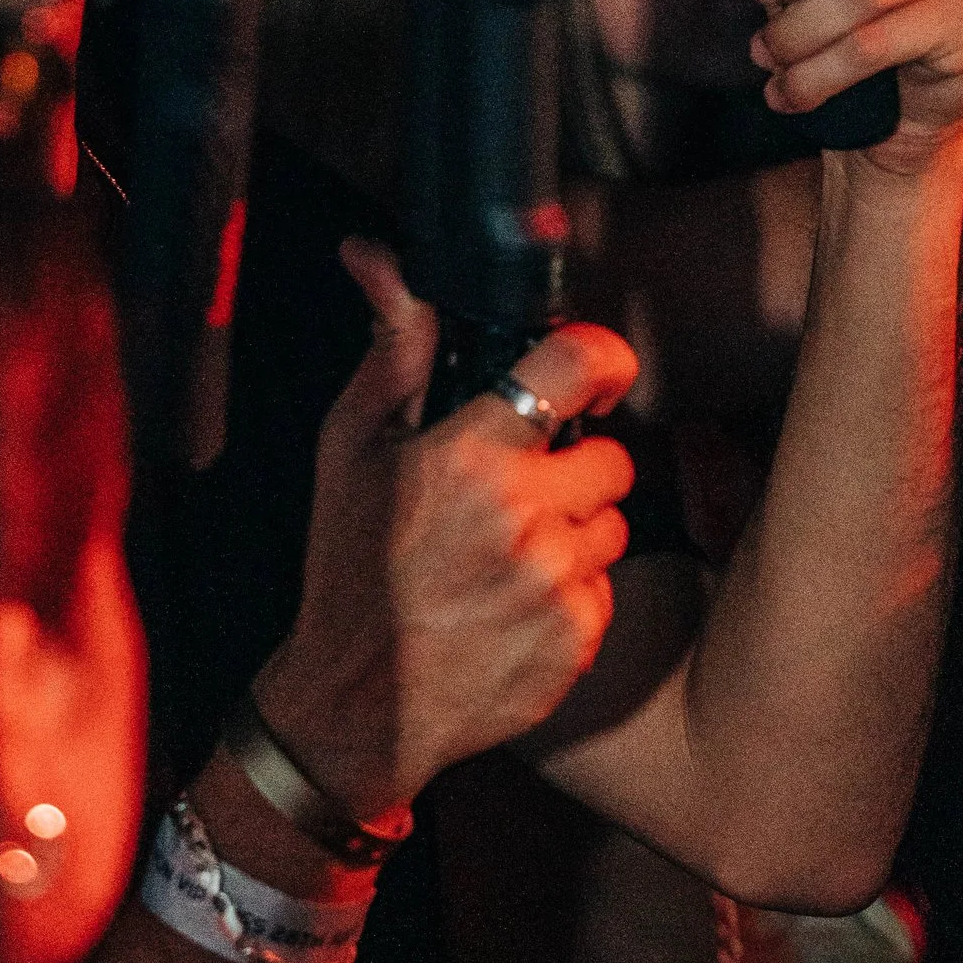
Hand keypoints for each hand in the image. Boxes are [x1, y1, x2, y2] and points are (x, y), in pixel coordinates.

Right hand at [250, 243, 635, 824]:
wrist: (356, 706)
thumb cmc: (348, 570)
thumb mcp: (348, 448)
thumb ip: (392, 348)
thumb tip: (376, 256)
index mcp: (465, 458)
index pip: (573, 368)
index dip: (599, 356)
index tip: (599, 366)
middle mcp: (520, 518)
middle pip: (612, 457)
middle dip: (573, 468)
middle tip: (518, 493)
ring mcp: (555, 584)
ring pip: (614, 524)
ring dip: (575, 532)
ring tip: (510, 555)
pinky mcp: (578, 641)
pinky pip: (606, 589)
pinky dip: (573, 594)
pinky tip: (515, 605)